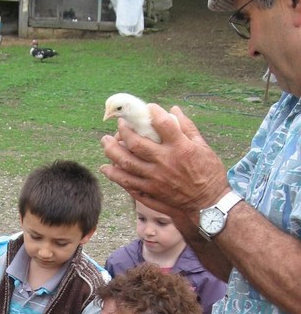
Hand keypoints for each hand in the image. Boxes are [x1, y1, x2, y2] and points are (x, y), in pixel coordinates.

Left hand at [99, 104, 228, 214]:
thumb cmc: (209, 174)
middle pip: (136, 144)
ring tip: (105, 142)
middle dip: (123, 131)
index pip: (163, 124)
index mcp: (180, 147)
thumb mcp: (203, 147)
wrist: (208, 205)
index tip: (148, 108)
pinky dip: (114, 175)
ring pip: (126, 163)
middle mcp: (165, 162)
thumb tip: (173, 109)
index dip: (153, 112)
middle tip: (119, 124)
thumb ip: (187, 127)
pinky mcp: (150, 191)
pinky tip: (106, 168)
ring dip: (112, 151)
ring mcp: (155, 178)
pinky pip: (127, 183)